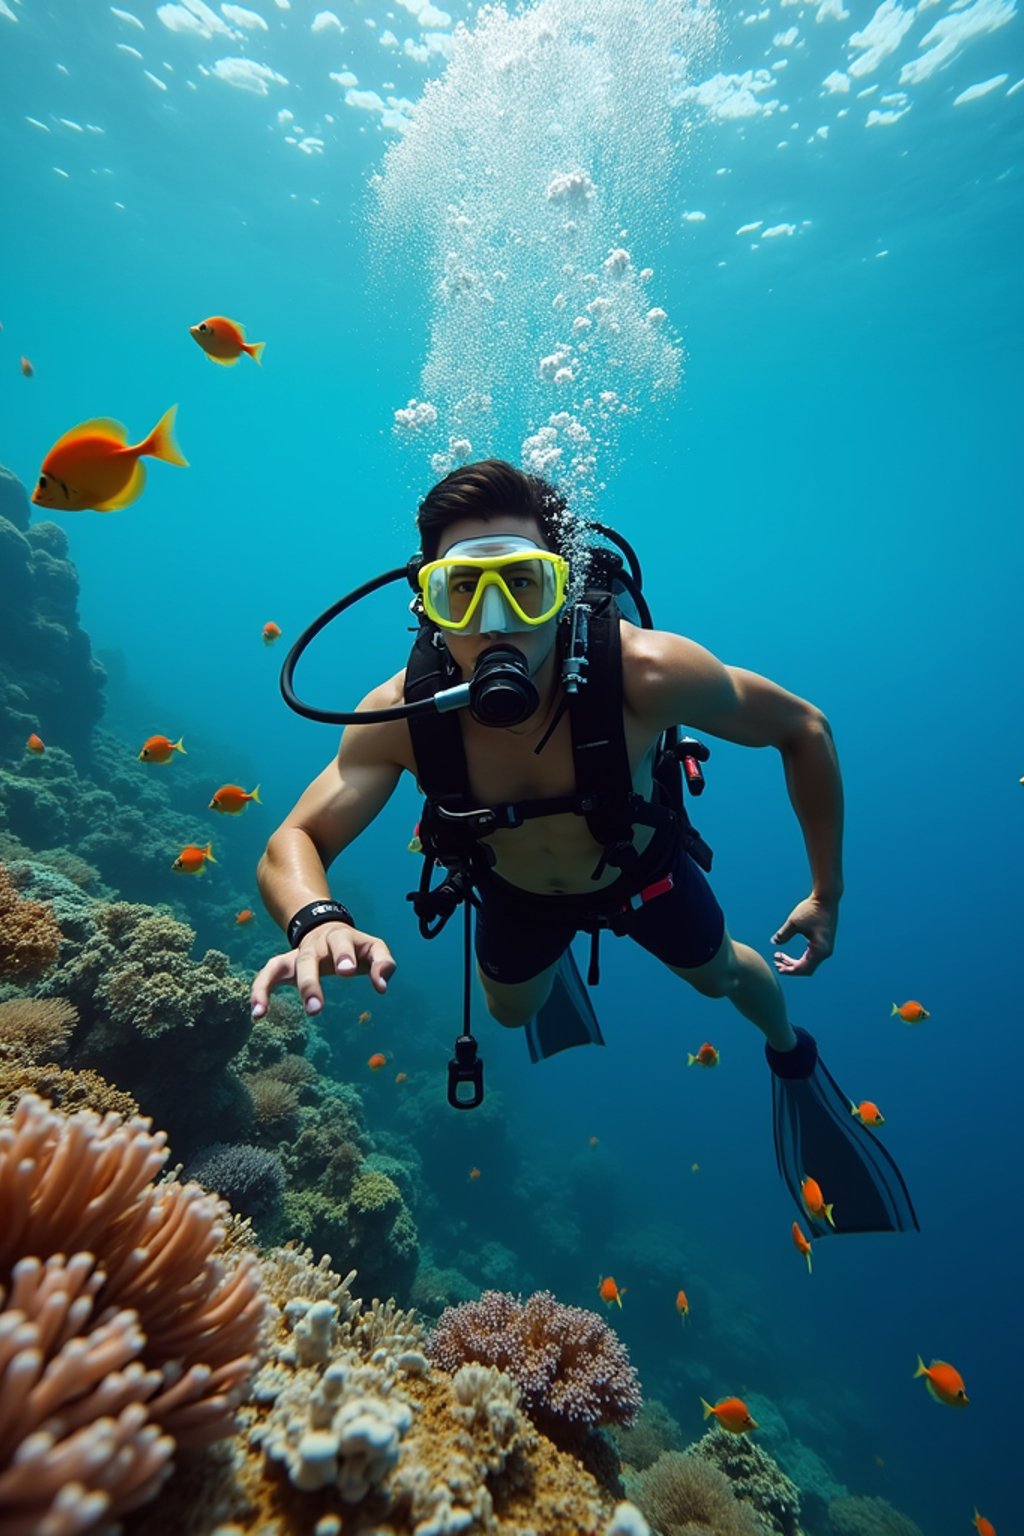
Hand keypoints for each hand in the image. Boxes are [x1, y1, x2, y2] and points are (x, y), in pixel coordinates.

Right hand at [250, 921, 395, 1017]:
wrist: (326, 925)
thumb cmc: (355, 946)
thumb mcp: (373, 948)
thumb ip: (383, 963)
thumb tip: (382, 986)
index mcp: (340, 937)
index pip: (343, 943)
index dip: (344, 955)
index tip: (347, 972)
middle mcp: (316, 944)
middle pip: (309, 958)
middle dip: (310, 981)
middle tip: (316, 1008)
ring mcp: (297, 954)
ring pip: (284, 965)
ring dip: (273, 989)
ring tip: (267, 1012)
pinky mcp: (284, 964)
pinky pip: (267, 974)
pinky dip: (259, 991)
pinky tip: (257, 1014)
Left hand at [771, 894, 837, 976]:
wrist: (826, 898)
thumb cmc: (810, 909)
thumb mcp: (793, 922)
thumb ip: (783, 934)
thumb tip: (774, 942)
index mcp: (819, 950)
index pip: (802, 968)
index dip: (788, 970)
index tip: (776, 966)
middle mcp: (825, 952)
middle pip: (806, 969)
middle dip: (790, 967)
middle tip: (775, 962)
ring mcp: (826, 948)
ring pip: (808, 964)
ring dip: (793, 963)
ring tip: (778, 957)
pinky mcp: (824, 943)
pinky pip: (811, 956)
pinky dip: (799, 958)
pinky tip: (787, 953)